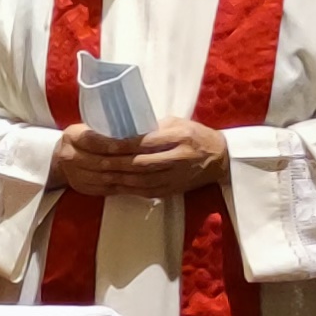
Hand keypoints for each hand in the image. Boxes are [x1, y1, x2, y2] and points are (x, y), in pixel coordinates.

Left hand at [50, 119, 225, 198]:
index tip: (105, 144)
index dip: (124, 145)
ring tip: (100, 174)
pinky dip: (129, 189)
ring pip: (143, 180)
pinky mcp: (174, 189)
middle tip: (96, 162)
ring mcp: (176, 176)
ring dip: (119, 178)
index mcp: (179, 137)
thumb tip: (124, 129)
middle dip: (116, 164)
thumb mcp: (177, 123)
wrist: (220, 158)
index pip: (146, 142)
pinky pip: (147, 192)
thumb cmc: (194, 135)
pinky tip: (114, 185)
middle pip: (142, 163)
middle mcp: (178, 157)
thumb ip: (153, 127)